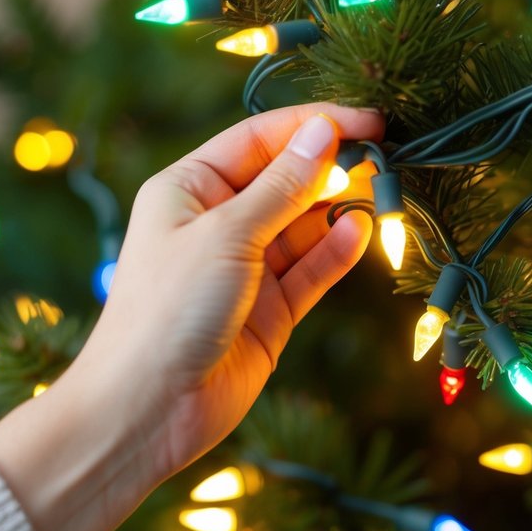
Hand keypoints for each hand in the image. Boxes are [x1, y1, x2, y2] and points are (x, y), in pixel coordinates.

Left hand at [0, 104, 383, 530]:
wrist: (146, 409)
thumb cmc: (169, 307)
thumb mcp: (227, 234)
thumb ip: (283, 187)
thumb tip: (324, 133)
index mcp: (189, 189)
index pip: (259, 139)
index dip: (312, 125)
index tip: (367, 121)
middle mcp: (217, 222)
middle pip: (285, 179)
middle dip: (331, 165)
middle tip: (385, 154)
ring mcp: (245, 268)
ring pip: (303, 225)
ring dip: (339, 207)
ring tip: (384, 189)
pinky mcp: (269, 311)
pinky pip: (310, 270)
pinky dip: (336, 250)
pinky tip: (363, 229)